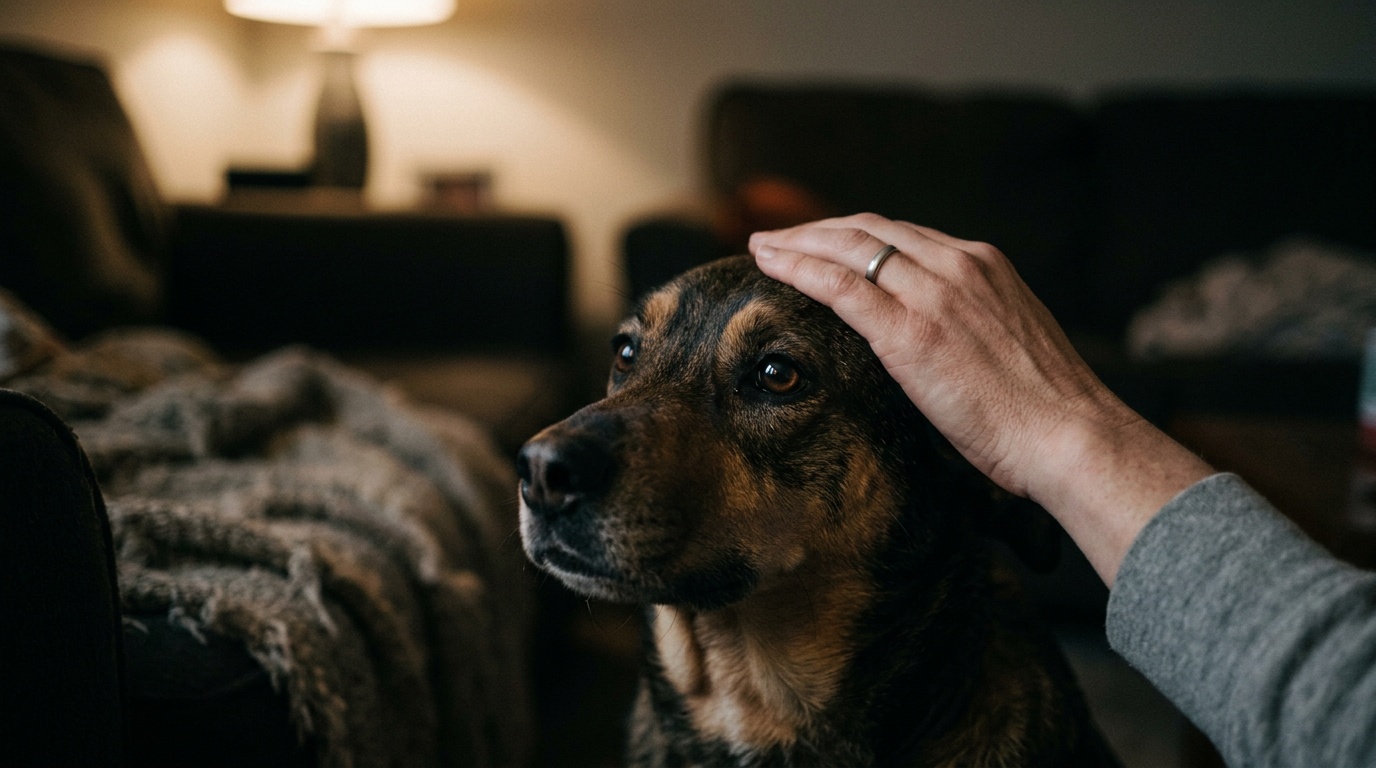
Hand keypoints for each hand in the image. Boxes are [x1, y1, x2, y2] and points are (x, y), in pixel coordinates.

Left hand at [750, 213, 1211, 584]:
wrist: (1069, 434)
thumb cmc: (1045, 410)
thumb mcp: (1010, 344)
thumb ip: (971, 327)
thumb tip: (940, 345)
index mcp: (984, 265)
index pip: (904, 235)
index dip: (856, 236)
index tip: (825, 243)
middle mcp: (957, 265)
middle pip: (869, 230)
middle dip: (818, 230)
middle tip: (778, 238)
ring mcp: (933, 294)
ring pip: (847, 248)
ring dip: (798, 242)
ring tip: (762, 248)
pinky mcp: (909, 331)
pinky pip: (839, 286)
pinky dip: (798, 269)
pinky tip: (769, 267)